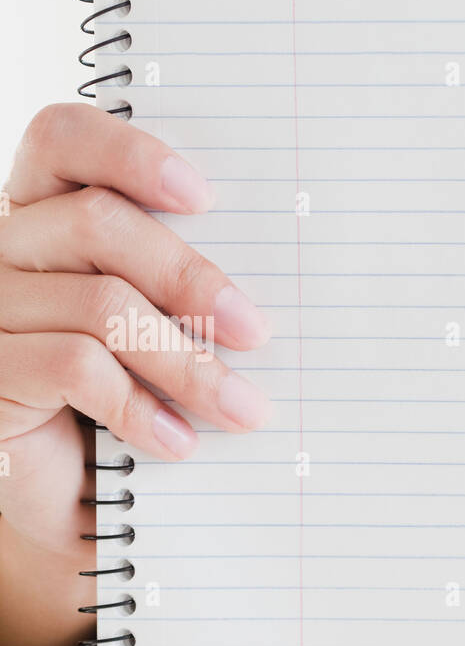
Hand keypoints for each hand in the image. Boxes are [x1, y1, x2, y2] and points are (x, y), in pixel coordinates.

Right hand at [0, 103, 271, 645]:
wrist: (76, 505)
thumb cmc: (131, 408)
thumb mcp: (162, 337)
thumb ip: (182, 292)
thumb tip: (260, 286)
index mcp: (45, 216)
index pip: (61, 140)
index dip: (129, 152)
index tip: (204, 196)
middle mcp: (5, 251)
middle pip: (94, 223)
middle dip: (190, 276)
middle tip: (256, 330)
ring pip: (99, 306)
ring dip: (187, 363)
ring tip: (244, 409)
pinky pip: (73, 368)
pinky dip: (138, 406)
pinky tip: (178, 441)